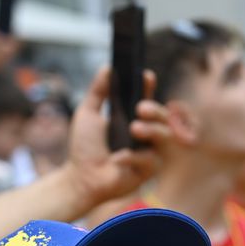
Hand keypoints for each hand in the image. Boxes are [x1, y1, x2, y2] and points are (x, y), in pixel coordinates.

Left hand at [62, 67, 168, 210]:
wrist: (79, 178)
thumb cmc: (84, 148)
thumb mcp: (88, 114)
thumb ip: (98, 91)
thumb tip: (108, 68)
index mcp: (132, 117)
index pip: (146, 97)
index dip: (148, 86)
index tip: (146, 76)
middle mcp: (145, 133)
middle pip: (162, 116)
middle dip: (155, 109)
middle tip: (140, 108)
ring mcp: (149, 151)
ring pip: (165, 137)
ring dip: (151, 130)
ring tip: (135, 129)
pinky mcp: (148, 171)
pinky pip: (151, 160)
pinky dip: (134, 158)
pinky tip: (118, 159)